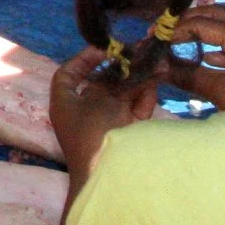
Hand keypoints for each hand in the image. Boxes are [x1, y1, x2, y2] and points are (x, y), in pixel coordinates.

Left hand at [49, 46, 158, 181]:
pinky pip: (136, 107)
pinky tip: (157, 76)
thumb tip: (123, 65)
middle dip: (120, 66)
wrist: (109, 174)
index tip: (102, 50)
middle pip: (101, 82)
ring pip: (122, 93)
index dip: (82, 59)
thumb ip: (112, 81)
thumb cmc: (93, 133)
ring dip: (137, 76)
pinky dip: (146, 93)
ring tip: (153, 59)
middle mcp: (85, 111)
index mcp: (67, 104)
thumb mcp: (98, 102)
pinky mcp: (127, 131)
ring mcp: (107, 122)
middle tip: (137, 50)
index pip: (68, 75)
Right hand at [162, 4, 224, 108]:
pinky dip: (220, 42)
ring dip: (208, 25)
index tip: (160, 38)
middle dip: (192, 19)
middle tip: (170, 28)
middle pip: (219, 14)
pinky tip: (207, 56)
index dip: (179, 29)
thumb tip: (160, 68)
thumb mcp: (219, 92)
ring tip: (188, 34)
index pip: (205, 24)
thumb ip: (189, 77)